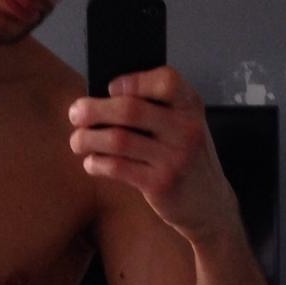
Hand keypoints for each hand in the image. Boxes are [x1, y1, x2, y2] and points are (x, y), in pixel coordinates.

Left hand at [68, 66, 238, 243]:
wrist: (210, 204)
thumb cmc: (185, 159)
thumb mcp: (183, 127)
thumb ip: (156, 110)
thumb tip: (101, 99)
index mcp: (191, 107)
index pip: (166, 80)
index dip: (133, 81)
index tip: (109, 88)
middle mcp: (186, 129)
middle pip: (130, 109)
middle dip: (94, 110)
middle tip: (75, 113)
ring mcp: (175, 157)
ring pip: (118, 139)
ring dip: (88, 138)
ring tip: (77, 141)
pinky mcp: (161, 184)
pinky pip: (117, 167)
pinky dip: (96, 162)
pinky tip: (91, 162)